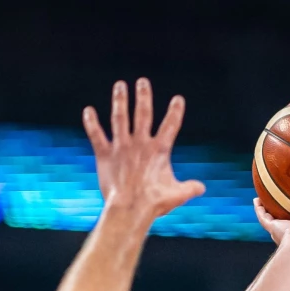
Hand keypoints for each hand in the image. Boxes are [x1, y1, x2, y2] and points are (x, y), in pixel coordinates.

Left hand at [83, 78, 205, 220]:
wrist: (130, 209)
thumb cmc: (154, 204)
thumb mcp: (177, 195)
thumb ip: (189, 188)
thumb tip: (202, 188)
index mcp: (159, 150)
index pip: (170, 126)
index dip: (175, 112)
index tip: (178, 99)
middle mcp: (140, 143)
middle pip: (142, 114)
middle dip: (143, 96)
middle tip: (142, 81)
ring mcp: (121, 147)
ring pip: (119, 118)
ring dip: (120, 100)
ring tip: (120, 85)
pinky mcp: (105, 155)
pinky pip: (97, 135)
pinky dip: (91, 123)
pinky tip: (88, 111)